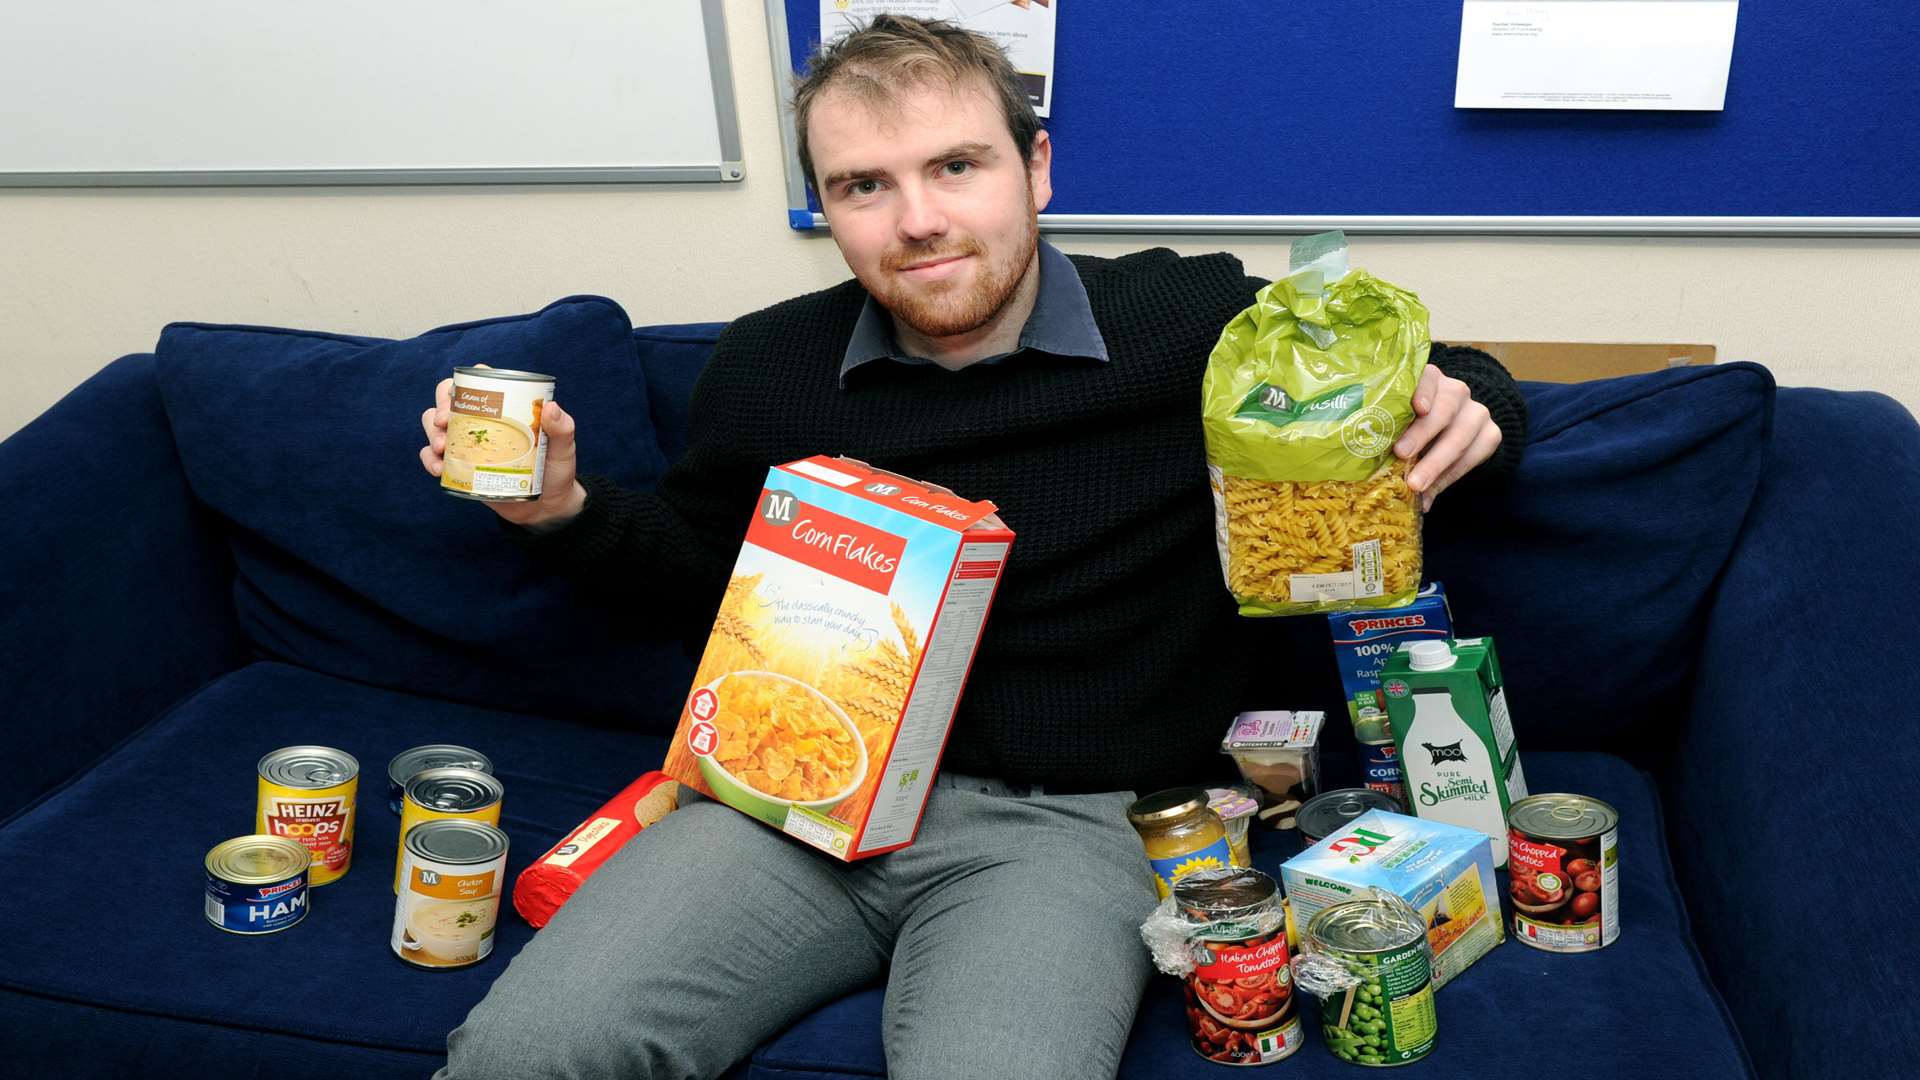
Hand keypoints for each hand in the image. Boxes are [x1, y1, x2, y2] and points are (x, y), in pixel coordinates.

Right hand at [421, 368, 587, 529]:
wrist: (546, 507)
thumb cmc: (555, 469)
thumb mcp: (564, 448)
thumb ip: (563, 429)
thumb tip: (551, 408)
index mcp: (503, 407)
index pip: (478, 383)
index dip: (464, 384)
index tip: (461, 397)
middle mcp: (480, 421)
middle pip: (448, 401)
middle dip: (440, 408)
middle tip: (445, 424)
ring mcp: (466, 443)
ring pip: (434, 426)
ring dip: (432, 433)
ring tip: (442, 449)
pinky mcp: (459, 466)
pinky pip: (433, 457)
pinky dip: (430, 460)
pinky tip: (439, 469)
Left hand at [1394, 366, 1501, 511]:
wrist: (1453, 433)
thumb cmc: (1412, 426)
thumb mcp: (1401, 422)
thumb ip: (1391, 432)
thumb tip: (1364, 464)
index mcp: (1430, 380)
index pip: (1428, 376)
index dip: (1423, 390)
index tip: (1417, 408)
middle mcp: (1456, 391)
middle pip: (1444, 409)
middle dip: (1423, 434)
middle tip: (1402, 455)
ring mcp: (1477, 411)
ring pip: (1461, 434)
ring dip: (1436, 463)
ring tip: (1416, 485)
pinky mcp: (1491, 434)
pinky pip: (1473, 456)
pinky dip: (1448, 477)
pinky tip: (1430, 493)